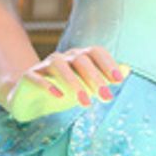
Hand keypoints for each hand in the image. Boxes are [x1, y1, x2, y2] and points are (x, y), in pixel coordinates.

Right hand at [5, 45, 129, 122]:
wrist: (29, 100)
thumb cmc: (62, 91)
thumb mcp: (85, 87)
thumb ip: (105, 78)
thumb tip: (127, 70)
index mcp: (78, 56)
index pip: (95, 52)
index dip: (107, 63)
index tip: (118, 81)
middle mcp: (63, 57)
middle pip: (81, 60)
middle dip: (95, 78)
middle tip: (106, 97)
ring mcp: (44, 65)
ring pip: (60, 66)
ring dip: (74, 83)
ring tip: (86, 103)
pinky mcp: (29, 77)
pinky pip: (37, 77)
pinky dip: (48, 85)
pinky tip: (59, 97)